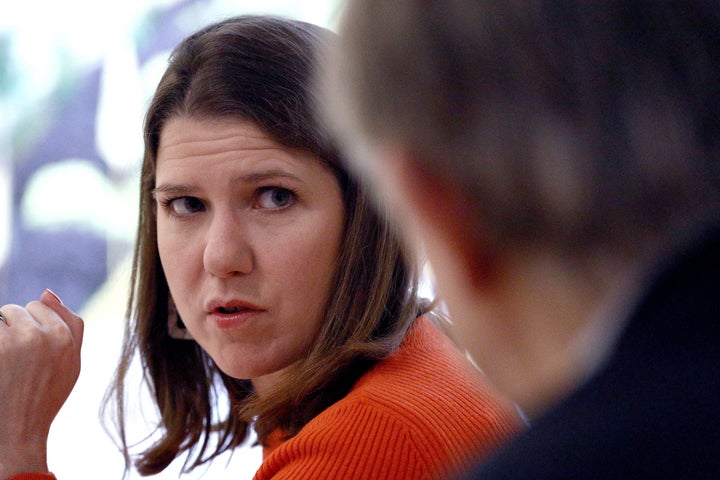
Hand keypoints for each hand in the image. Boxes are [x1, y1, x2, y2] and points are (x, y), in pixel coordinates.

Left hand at [0, 289, 83, 478]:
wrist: (18, 432)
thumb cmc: (46, 397)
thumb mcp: (73, 363)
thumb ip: (71, 325)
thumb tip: (46, 292)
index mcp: (66, 336)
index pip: (42, 306)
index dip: (35, 326)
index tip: (33, 352)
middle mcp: (45, 334)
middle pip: (20, 309)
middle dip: (16, 326)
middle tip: (18, 360)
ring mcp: (18, 340)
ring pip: (2, 316)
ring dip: (1, 333)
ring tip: (6, 362)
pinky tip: (2, 364)